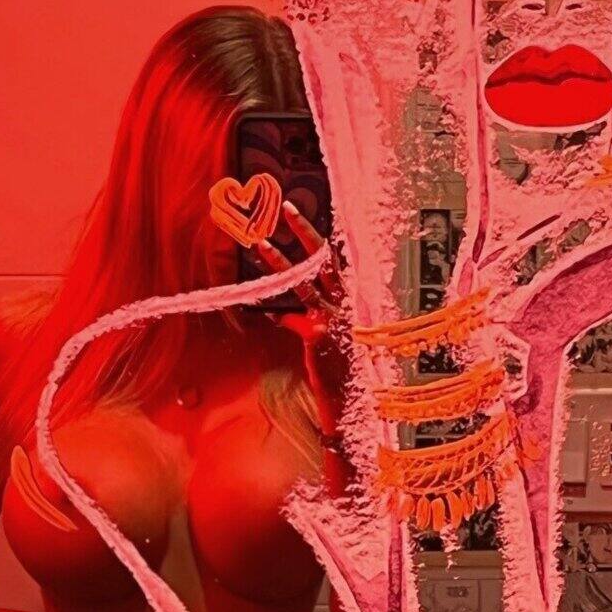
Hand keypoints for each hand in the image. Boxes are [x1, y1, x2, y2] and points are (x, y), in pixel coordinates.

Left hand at [256, 201, 353, 425]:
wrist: (353, 404)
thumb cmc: (345, 374)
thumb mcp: (334, 341)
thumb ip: (311, 320)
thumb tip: (283, 310)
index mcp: (355, 301)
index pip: (338, 260)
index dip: (322, 237)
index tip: (308, 216)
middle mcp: (346, 304)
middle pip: (324, 259)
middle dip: (304, 231)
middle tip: (286, 207)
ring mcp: (332, 317)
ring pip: (302, 281)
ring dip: (278, 259)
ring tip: (258, 241)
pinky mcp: (317, 334)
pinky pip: (289, 314)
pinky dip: (272, 305)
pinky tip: (256, 297)